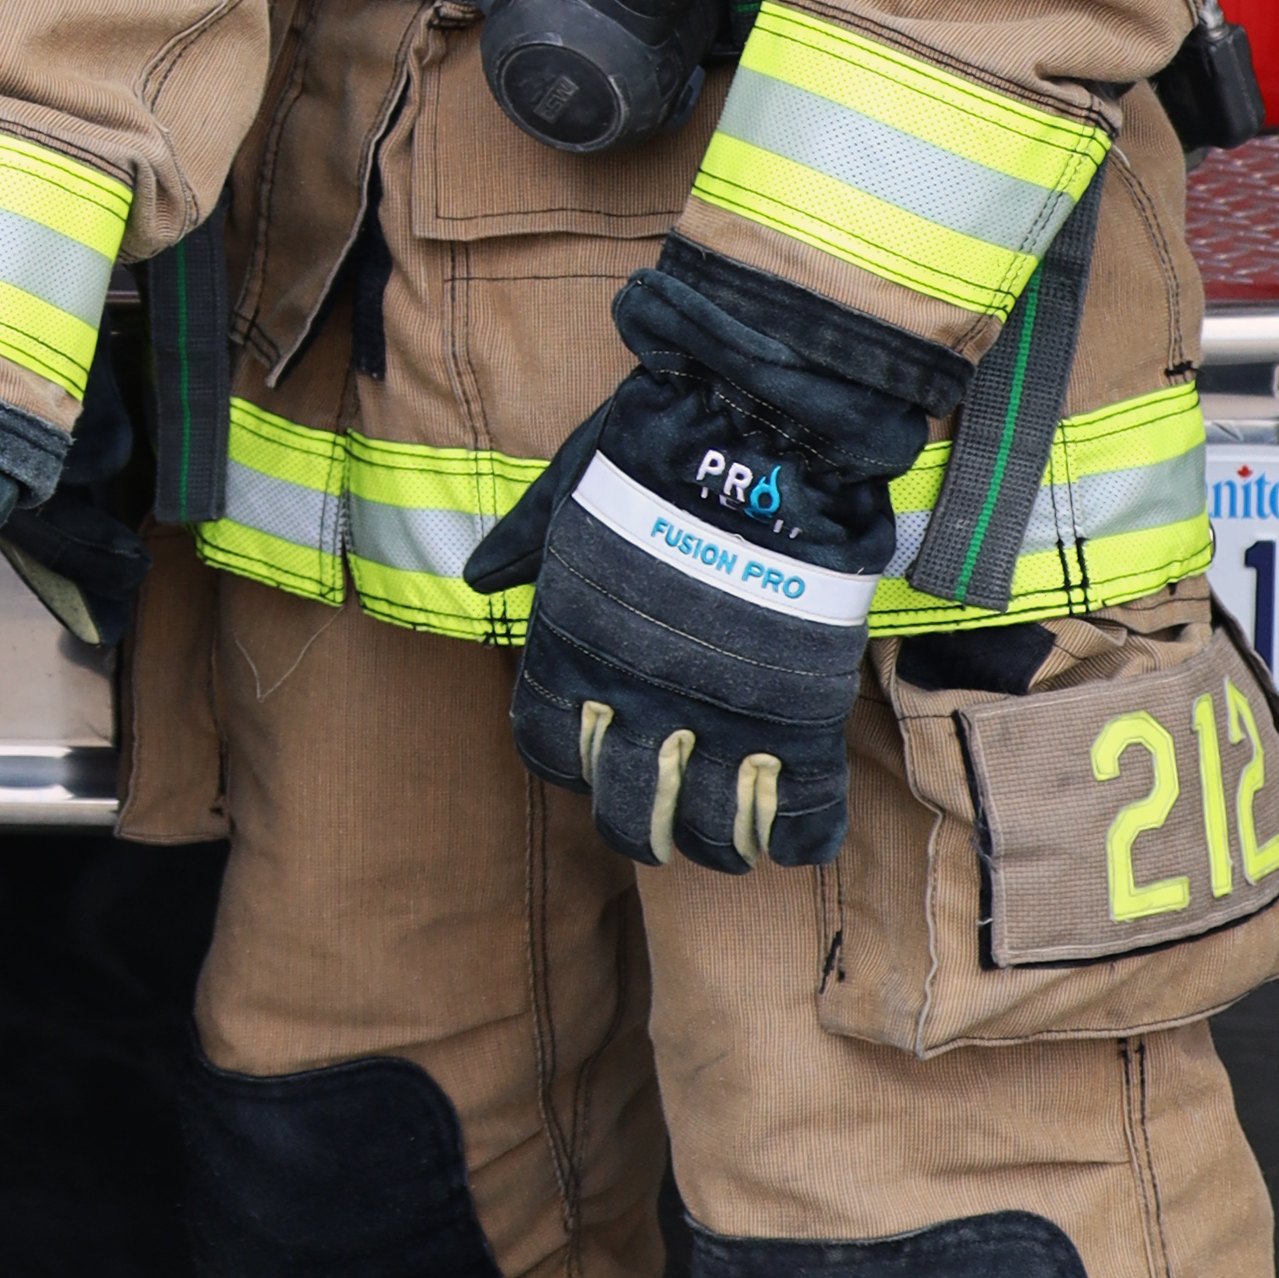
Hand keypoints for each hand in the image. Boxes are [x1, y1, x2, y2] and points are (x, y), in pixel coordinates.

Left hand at [468, 252, 936, 871]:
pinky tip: (793, 840)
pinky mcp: (798, 713)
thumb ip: (525, 543)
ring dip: (714, 843)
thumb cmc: (653, 453)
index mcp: (575, 649)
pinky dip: (796, 835)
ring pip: (707, 827)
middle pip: (623, 808)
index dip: (564, 761)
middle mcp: (638, 698)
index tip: (588, 756)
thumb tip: (480, 576)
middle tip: (657, 829)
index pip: (544, 746)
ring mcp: (719, 713)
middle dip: (637, 827)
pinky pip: (796, 807)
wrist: (756, 434)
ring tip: (727, 841)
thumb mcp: (567, 491)